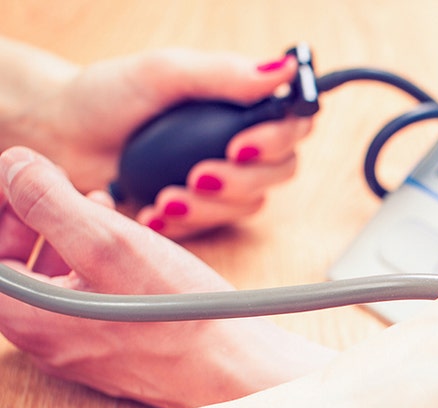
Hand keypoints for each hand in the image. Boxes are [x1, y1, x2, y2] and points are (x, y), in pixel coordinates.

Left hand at [0, 146, 333, 407]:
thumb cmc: (179, 316)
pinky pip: (83, 298)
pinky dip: (94, 262)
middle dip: (30, 217)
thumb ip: (49, 200)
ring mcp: (78, 347)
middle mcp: (44, 338)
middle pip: (10, 266)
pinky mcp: (113, 350)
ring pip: (48, 280)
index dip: (4, 207)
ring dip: (64, 235)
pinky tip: (130, 245)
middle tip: (63, 186)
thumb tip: (14, 167)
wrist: (237, 369)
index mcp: (28, 314)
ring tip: (100, 207)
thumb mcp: (109, 242)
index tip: (28, 176)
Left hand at [5, 40, 311, 237]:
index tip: (241, 145)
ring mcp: (222, 180)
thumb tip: (283, 68)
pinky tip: (154, 213)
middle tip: (200, 174)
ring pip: (249, 204)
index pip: (293, 122)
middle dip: (243, 180)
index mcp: (241, 103)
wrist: (61, 137)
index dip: (279, 139)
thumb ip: (223, 73)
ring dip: (210, 206)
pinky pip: (214, 228)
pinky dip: (185, 225)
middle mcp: (240, 142)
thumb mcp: (163, 73)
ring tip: (165, 198)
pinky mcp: (200, 211)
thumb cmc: (108, 96)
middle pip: (281, 171)